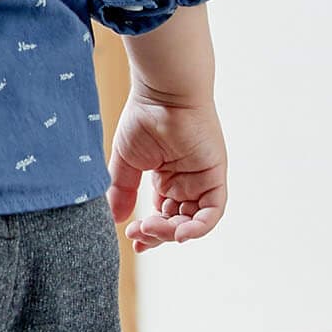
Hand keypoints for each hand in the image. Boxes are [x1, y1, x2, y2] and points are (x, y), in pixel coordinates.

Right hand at [107, 92, 227, 252]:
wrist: (162, 94)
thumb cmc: (144, 118)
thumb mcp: (126, 162)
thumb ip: (122, 191)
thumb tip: (117, 219)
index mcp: (167, 178)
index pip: (163, 214)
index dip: (150, 232)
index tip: (131, 237)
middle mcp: (187, 181)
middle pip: (177, 222)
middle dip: (158, 234)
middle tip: (137, 235)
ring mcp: (202, 180)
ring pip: (193, 221)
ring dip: (171, 232)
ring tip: (148, 228)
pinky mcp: (215, 177)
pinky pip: (212, 212)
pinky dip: (197, 228)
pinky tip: (178, 234)